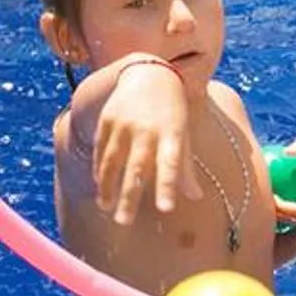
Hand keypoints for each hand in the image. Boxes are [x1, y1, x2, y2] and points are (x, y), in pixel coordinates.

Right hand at [90, 58, 193, 224]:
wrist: (150, 73)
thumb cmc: (172, 112)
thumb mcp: (183, 134)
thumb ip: (186, 167)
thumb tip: (196, 197)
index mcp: (172, 134)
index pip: (172, 164)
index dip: (169, 186)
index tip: (166, 209)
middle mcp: (147, 129)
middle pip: (137, 168)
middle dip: (129, 196)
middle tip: (124, 222)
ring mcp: (125, 123)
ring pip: (113, 161)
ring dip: (108, 186)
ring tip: (106, 208)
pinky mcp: (108, 119)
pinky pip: (102, 150)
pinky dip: (100, 169)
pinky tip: (99, 187)